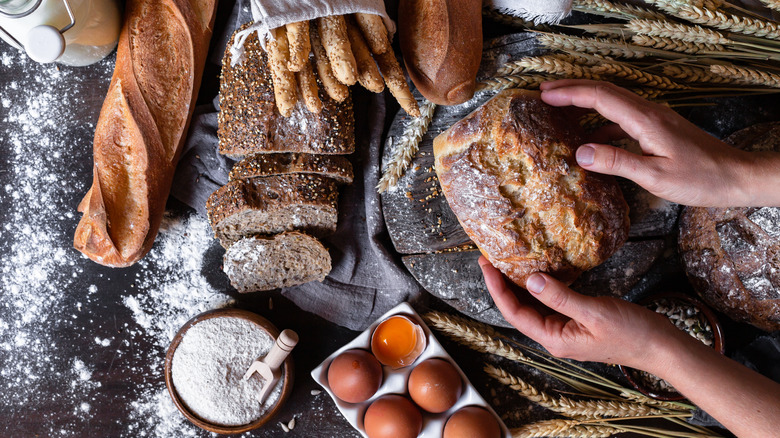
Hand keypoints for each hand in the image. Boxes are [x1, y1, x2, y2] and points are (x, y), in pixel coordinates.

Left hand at [479, 256, 677, 370]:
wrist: (662, 347)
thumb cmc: (632, 333)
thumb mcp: (594, 311)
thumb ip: (560, 296)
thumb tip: (531, 279)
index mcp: (553, 338)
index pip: (514, 312)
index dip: (496, 288)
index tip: (486, 265)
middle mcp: (554, 336)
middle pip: (518, 309)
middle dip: (502, 284)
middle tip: (489, 258)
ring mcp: (565, 330)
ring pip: (533, 305)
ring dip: (518, 284)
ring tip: (505, 261)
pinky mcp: (576, 322)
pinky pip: (550, 303)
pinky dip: (541, 286)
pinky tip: (537, 270)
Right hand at [540, 79, 779, 206]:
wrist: (735, 176)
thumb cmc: (699, 179)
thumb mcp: (654, 176)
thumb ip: (616, 162)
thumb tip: (579, 153)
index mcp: (644, 119)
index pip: (599, 97)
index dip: (569, 93)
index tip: (544, 95)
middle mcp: (648, 112)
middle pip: (604, 91)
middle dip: (572, 89)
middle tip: (543, 92)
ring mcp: (654, 118)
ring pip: (613, 101)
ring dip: (585, 102)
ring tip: (559, 108)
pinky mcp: (658, 129)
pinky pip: (622, 117)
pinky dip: (600, 121)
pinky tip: (590, 137)